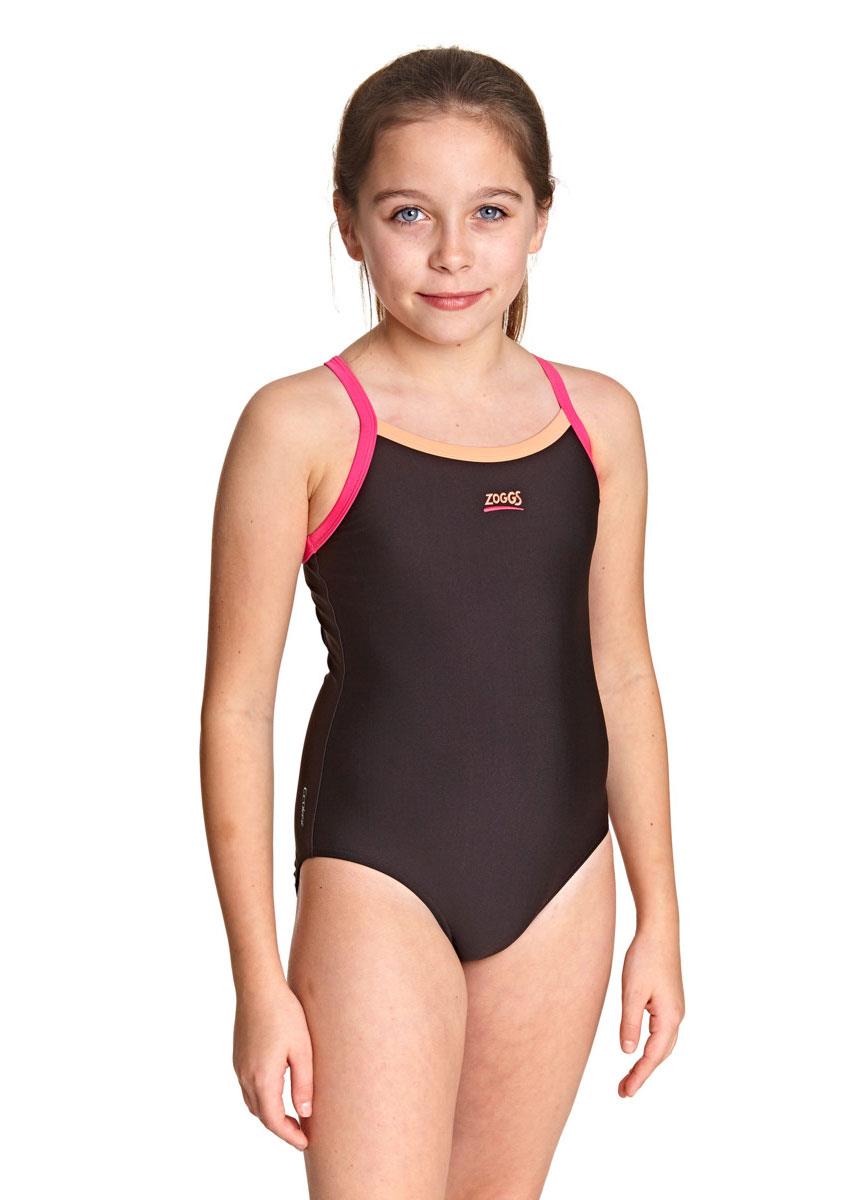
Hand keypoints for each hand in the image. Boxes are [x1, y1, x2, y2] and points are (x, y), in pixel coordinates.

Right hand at [233, 977, 313, 1148]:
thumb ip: (304, 1084)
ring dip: (270, 1114)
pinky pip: (248, 1088)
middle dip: (280, 1127)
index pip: (273, 1121)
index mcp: (263, 1078)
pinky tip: (277, 1090)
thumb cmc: (285, 1014)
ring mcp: (239, 1067)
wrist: (258, 987)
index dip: (289, 1135)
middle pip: (262, 1115)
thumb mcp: (303, 1050)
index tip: (305, 1142)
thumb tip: (305, 1113)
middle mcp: (246, 1077)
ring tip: (292, 1115)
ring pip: (253, 1102)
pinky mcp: (238, 1057)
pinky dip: (262, 1098)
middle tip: (302, 1132)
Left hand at [617, 924, 684, 1096]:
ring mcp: (675, 1008)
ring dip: (647, 1061)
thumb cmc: (645, 958)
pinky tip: (640, 1048)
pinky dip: (651, 1046)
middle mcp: (676, 1016)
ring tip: (629, 1076)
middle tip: (624, 1091)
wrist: (659, 931)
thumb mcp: (632, 993)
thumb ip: (630, 1023)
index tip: (626, 1093)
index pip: (653, 1056)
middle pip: (661, 1054)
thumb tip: (627, 1052)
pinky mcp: (669, 1000)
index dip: (639, 1075)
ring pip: (663, 1044)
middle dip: (643, 1073)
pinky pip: (661, 1032)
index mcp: (669, 1017)